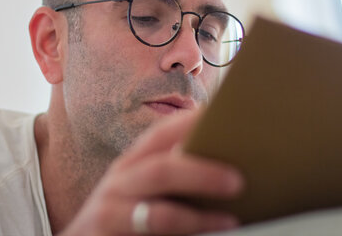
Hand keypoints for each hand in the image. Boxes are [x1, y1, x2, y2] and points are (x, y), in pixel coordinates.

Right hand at [59, 112, 242, 234]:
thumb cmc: (125, 215)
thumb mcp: (143, 190)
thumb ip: (172, 177)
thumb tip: (227, 168)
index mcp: (133, 162)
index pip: (161, 134)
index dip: (192, 124)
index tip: (225, 117)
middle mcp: (120, 179)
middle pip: (160, 169)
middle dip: (200, 172)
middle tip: (238, 180)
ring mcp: (109, 208)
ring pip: (155, 211)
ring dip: (195, 216)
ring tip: (229, 220)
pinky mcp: (103, 233)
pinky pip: (148, 232)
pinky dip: (182, 234)